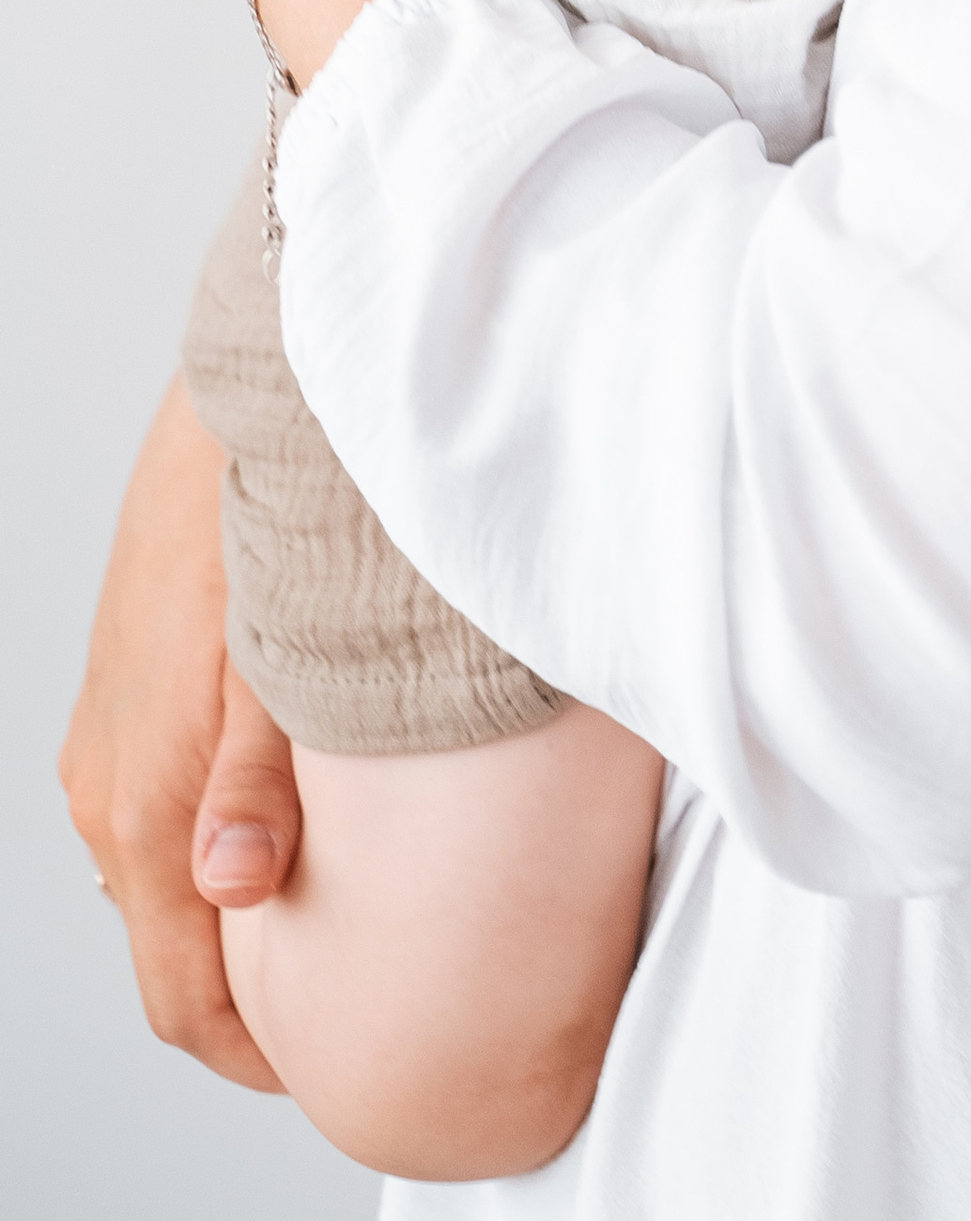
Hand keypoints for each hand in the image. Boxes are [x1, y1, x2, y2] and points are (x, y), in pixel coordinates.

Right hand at [60, 377, 298, 1085]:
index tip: (330, 1070)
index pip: (184, 998)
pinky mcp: (119, 704)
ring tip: (331, 928)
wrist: (248, 418)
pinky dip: (211, 848)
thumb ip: (260, 786)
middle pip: (170, 952)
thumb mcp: (289, 666)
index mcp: (147, 805)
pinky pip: (155, 814)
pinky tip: (289, 825)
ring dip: (230, 919)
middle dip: (249, 999)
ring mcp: (106, 748)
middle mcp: (108, 791)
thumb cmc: (276, 531)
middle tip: (348, 1013)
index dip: (254, 1053)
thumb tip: (232, 887)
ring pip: (161, 882)